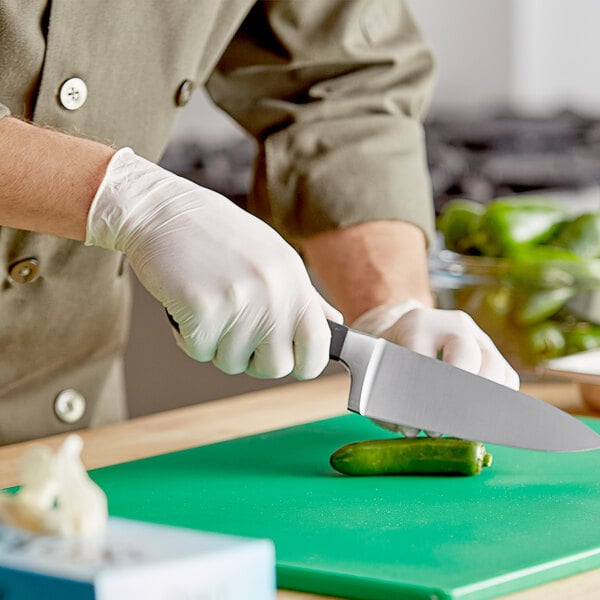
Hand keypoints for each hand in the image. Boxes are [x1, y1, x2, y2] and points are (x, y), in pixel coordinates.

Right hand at [86, 148, 341, 378]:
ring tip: (208, 304)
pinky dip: (188, 337)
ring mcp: (239, 300)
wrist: (161, 210)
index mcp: (294, 278)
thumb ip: (304, 296)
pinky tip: (186, 303)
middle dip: (252, 359)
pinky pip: (199, 352)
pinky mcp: (202, 307)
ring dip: (215, 344)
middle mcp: (273, 290)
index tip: (288, 360)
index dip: (304, 364)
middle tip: (234, 330)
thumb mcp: (272, 257)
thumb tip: (334, 324)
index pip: (318, 346)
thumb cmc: (215, 234)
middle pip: (275, 367)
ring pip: (232, 363)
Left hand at [352, 301, 519, 434]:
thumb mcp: (379, 370)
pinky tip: (480, 420)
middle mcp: (451, 324)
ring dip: (480, 402)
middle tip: (439, 427)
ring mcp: (477, 336)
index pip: (424, 356)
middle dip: (455, 396)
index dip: (421, 392)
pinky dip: (499, 401)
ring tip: (459, 428)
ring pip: (493, 367)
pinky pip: (507, 377)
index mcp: (417, 324)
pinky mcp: (493, 352)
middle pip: (466, 356)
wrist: (405, 337)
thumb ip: (387, 400)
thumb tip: (410, 430)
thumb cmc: (390, 359)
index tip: (415, 421)